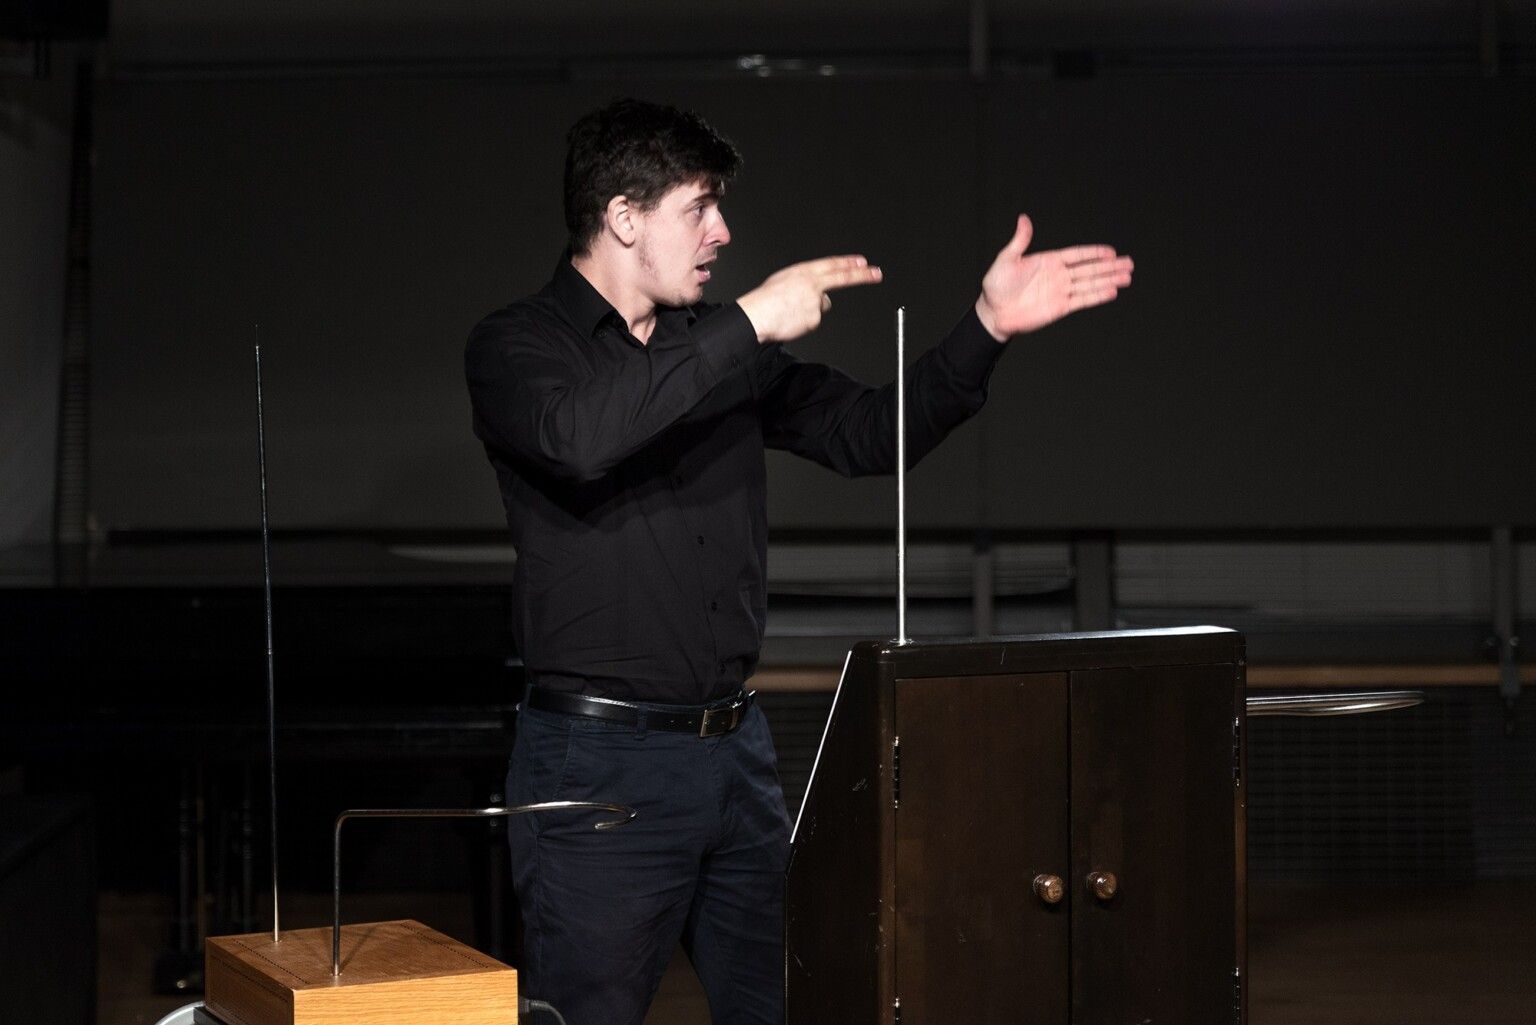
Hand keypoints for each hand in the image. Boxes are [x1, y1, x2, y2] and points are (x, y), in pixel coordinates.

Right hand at [737, 255, 882, 343]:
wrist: (756, 316)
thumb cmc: (763, 301)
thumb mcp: (783, 281)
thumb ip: (804, 283)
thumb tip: (818, 292)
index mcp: (802, 271)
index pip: (832, 264)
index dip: (848, 263)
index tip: (862, 263)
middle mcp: (812, 283)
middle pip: (842, 277)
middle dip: (862, 275)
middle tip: (876, 273)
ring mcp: (814, 300)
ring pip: (822, 306)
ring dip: (812, 310)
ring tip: (791, 312)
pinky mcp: (814, 318)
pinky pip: (814, 321)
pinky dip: (805, 322)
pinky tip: (792, 320)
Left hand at [974, 215, 1133, 340]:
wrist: (993, 312)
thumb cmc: (997, 285)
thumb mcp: (1007, 259)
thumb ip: (1020, 241)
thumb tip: (1024, 218)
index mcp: (1049, 261)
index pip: (1077, 255)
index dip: (1094, 253)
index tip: (1111, 251)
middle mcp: (1059, 276)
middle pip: (1090, 269)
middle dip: (1110, 266)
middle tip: (1129, 263)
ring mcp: (1061, 292)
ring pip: (1090, 284)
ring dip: (1109, 280)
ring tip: (1128, 277)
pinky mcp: (1060, 307)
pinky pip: (1082, 300)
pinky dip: (1097, 296)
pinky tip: (1112, 291)